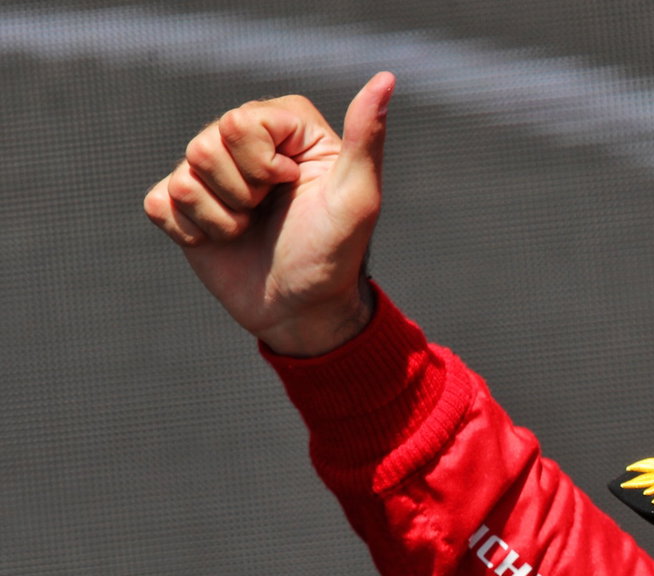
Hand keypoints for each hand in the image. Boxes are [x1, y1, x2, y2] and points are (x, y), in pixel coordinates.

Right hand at [144, 72, 395, 354]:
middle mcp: (244, 141)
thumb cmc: (336, 253)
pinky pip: (160, 204)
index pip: (241, 122)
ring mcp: (210, 173)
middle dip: (241, 193)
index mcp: (286, 125)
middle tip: (269, 212)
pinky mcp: (183, 206)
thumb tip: (385, 80)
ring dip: (222, 219)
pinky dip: (193, 233)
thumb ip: (366, 137)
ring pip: (183, 177)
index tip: (292, 187)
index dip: (263, 166)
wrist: (304, 309)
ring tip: (250, 229)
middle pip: (205, 145)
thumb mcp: (358, 197)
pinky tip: (222, 241)